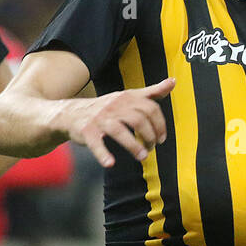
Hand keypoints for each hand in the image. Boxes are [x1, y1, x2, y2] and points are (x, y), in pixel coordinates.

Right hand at [60, 76, 174, 167]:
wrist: (72, 113)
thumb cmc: (107, 108)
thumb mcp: (129, 97)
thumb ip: (151, 92)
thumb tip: (173, 81)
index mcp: (126, 98)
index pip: (150, 108)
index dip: (160, 124)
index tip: (162, 138)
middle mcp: (114, 106)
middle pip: (138, 119)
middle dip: (149, 136)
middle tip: (152, 148)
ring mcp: (99, 119)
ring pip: (120, 131)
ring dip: (133, 146)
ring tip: (142, 157)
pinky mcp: (87, 131)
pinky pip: (96, 143)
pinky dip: (103, 154)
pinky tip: (110, 163)